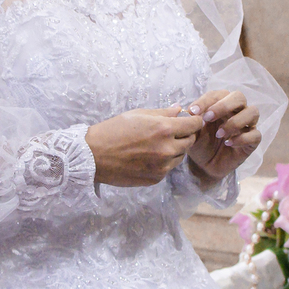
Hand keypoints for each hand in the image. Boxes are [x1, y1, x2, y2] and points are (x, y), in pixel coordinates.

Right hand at [85, 106, 202, 186]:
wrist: (94, 155)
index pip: (194, 125)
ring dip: (175, 149)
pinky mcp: (155, 179)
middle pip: (190, 141)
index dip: (194, 121)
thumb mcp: (139, 114)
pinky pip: (168, 168)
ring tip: (157, 144)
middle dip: (185, 135)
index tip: (190, 121)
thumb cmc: (114, 130)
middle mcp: (167, 149)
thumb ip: (163, 113)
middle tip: (173, 132)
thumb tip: (180, 109)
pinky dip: (164, 162)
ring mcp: (162, 166)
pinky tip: (149, 156)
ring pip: (180, 156)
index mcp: (164, 129)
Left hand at [185, 90, 261, 185]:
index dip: (206, 100)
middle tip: (208, 118)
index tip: (193, 111)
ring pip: (252, 112)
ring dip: (235, 121)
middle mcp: (237, 111)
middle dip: (223, 106)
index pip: (219, 94)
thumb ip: (192, 120)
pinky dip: (242, 138)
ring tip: (219, 134)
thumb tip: (186, 110)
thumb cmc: (201, 143)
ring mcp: (247, 125)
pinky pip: (255, 135)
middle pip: (239, 97)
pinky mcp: (252, 141)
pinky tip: (228, 143)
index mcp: (222, 104)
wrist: (204, 165)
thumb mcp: (193, 131)